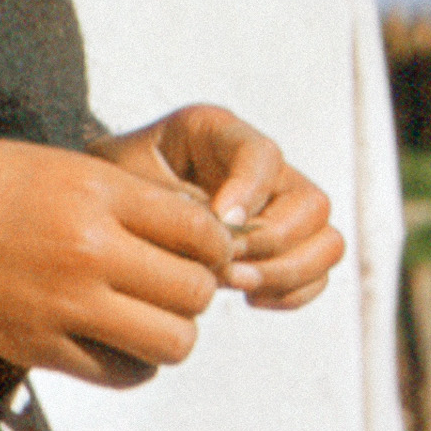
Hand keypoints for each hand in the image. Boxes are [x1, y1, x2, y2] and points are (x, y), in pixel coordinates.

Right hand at [0, 136, 234, 387]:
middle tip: (171, 283)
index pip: (202, 232)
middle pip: (195, 291)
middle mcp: (90, 249)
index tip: (200, 249)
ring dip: (170, 331)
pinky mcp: (40, 347)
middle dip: (195, 290)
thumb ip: (125, 200)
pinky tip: (115, 340)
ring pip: (173, 342)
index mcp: (96, 192)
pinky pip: (124, 373)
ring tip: (146, 315)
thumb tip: (192, 235)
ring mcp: (65, 304)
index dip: (215, 245)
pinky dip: (133, 361)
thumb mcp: (60, 165)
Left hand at [89, 104, 343, 310]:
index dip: (251, 191)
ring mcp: (280, 204)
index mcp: (217, 132)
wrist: (104, 205)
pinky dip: (292, 292)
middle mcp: (262, 165)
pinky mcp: (284, 243)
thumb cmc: (112, 183)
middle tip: (227, 268)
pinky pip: (317, 271)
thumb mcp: (127, 179)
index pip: (263, 154)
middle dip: (272, 244)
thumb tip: (224, 234)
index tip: (222, 222)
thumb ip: (173, 202)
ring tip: (237, 285)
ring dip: (287, 272)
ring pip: (326, 239)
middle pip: (310, 203)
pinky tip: (247, 297)